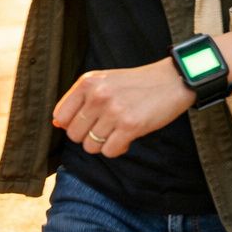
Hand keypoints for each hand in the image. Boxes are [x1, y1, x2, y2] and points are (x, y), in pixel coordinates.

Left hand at [52, 59, 195, 157]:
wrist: (173, 80)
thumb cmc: (138, 83)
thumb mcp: (106, 80)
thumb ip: (81, 98)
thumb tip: (57, 123)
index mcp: (88, 82)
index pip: (61, 116)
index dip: (71, 125)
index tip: (88, 123)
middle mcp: (98, 95)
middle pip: (74, 135)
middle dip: (88, 137)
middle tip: (106, 129)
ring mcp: (113, 111)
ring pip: (90, 146)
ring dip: (104, 144)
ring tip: (118, 132)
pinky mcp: (130, 126)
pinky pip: (109, 151)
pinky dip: (118, 149)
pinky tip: (127, 138)